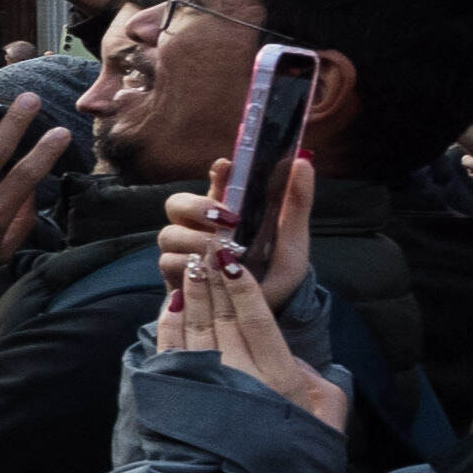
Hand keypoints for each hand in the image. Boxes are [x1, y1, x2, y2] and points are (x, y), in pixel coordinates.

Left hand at [156, 201, 340, 436]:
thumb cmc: (296, 457)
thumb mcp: (328, 419)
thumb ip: (323, 384)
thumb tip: (305, 363)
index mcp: (278, 378)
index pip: (257, 321)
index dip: (243, 289)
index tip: (234, 261)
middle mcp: (238, 377)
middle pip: (222, 317)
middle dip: (214, 280)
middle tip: (209, 248)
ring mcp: (204, 387)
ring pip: (196, 329)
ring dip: (192, 295)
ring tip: (192, 266)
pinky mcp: (179, 399)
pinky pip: (170, 352)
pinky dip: (169, 325)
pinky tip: (171, 304)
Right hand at [158, 149, 317, 314]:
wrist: (270, 311)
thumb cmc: (278, 271)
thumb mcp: (293, 238)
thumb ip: (297, 201)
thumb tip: (304, 161)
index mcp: (226, 210)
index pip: (216, 180)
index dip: (217, 172)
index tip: (227, 165)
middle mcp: (199, 226)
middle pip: (176, 203)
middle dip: (196, 207)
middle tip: (225, 218)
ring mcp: (184, 249)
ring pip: (169, 233)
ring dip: (196, 240)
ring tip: (224, 252)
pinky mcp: (176, 275)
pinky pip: (169, 263)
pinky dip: (190, 265)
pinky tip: (211, 272)